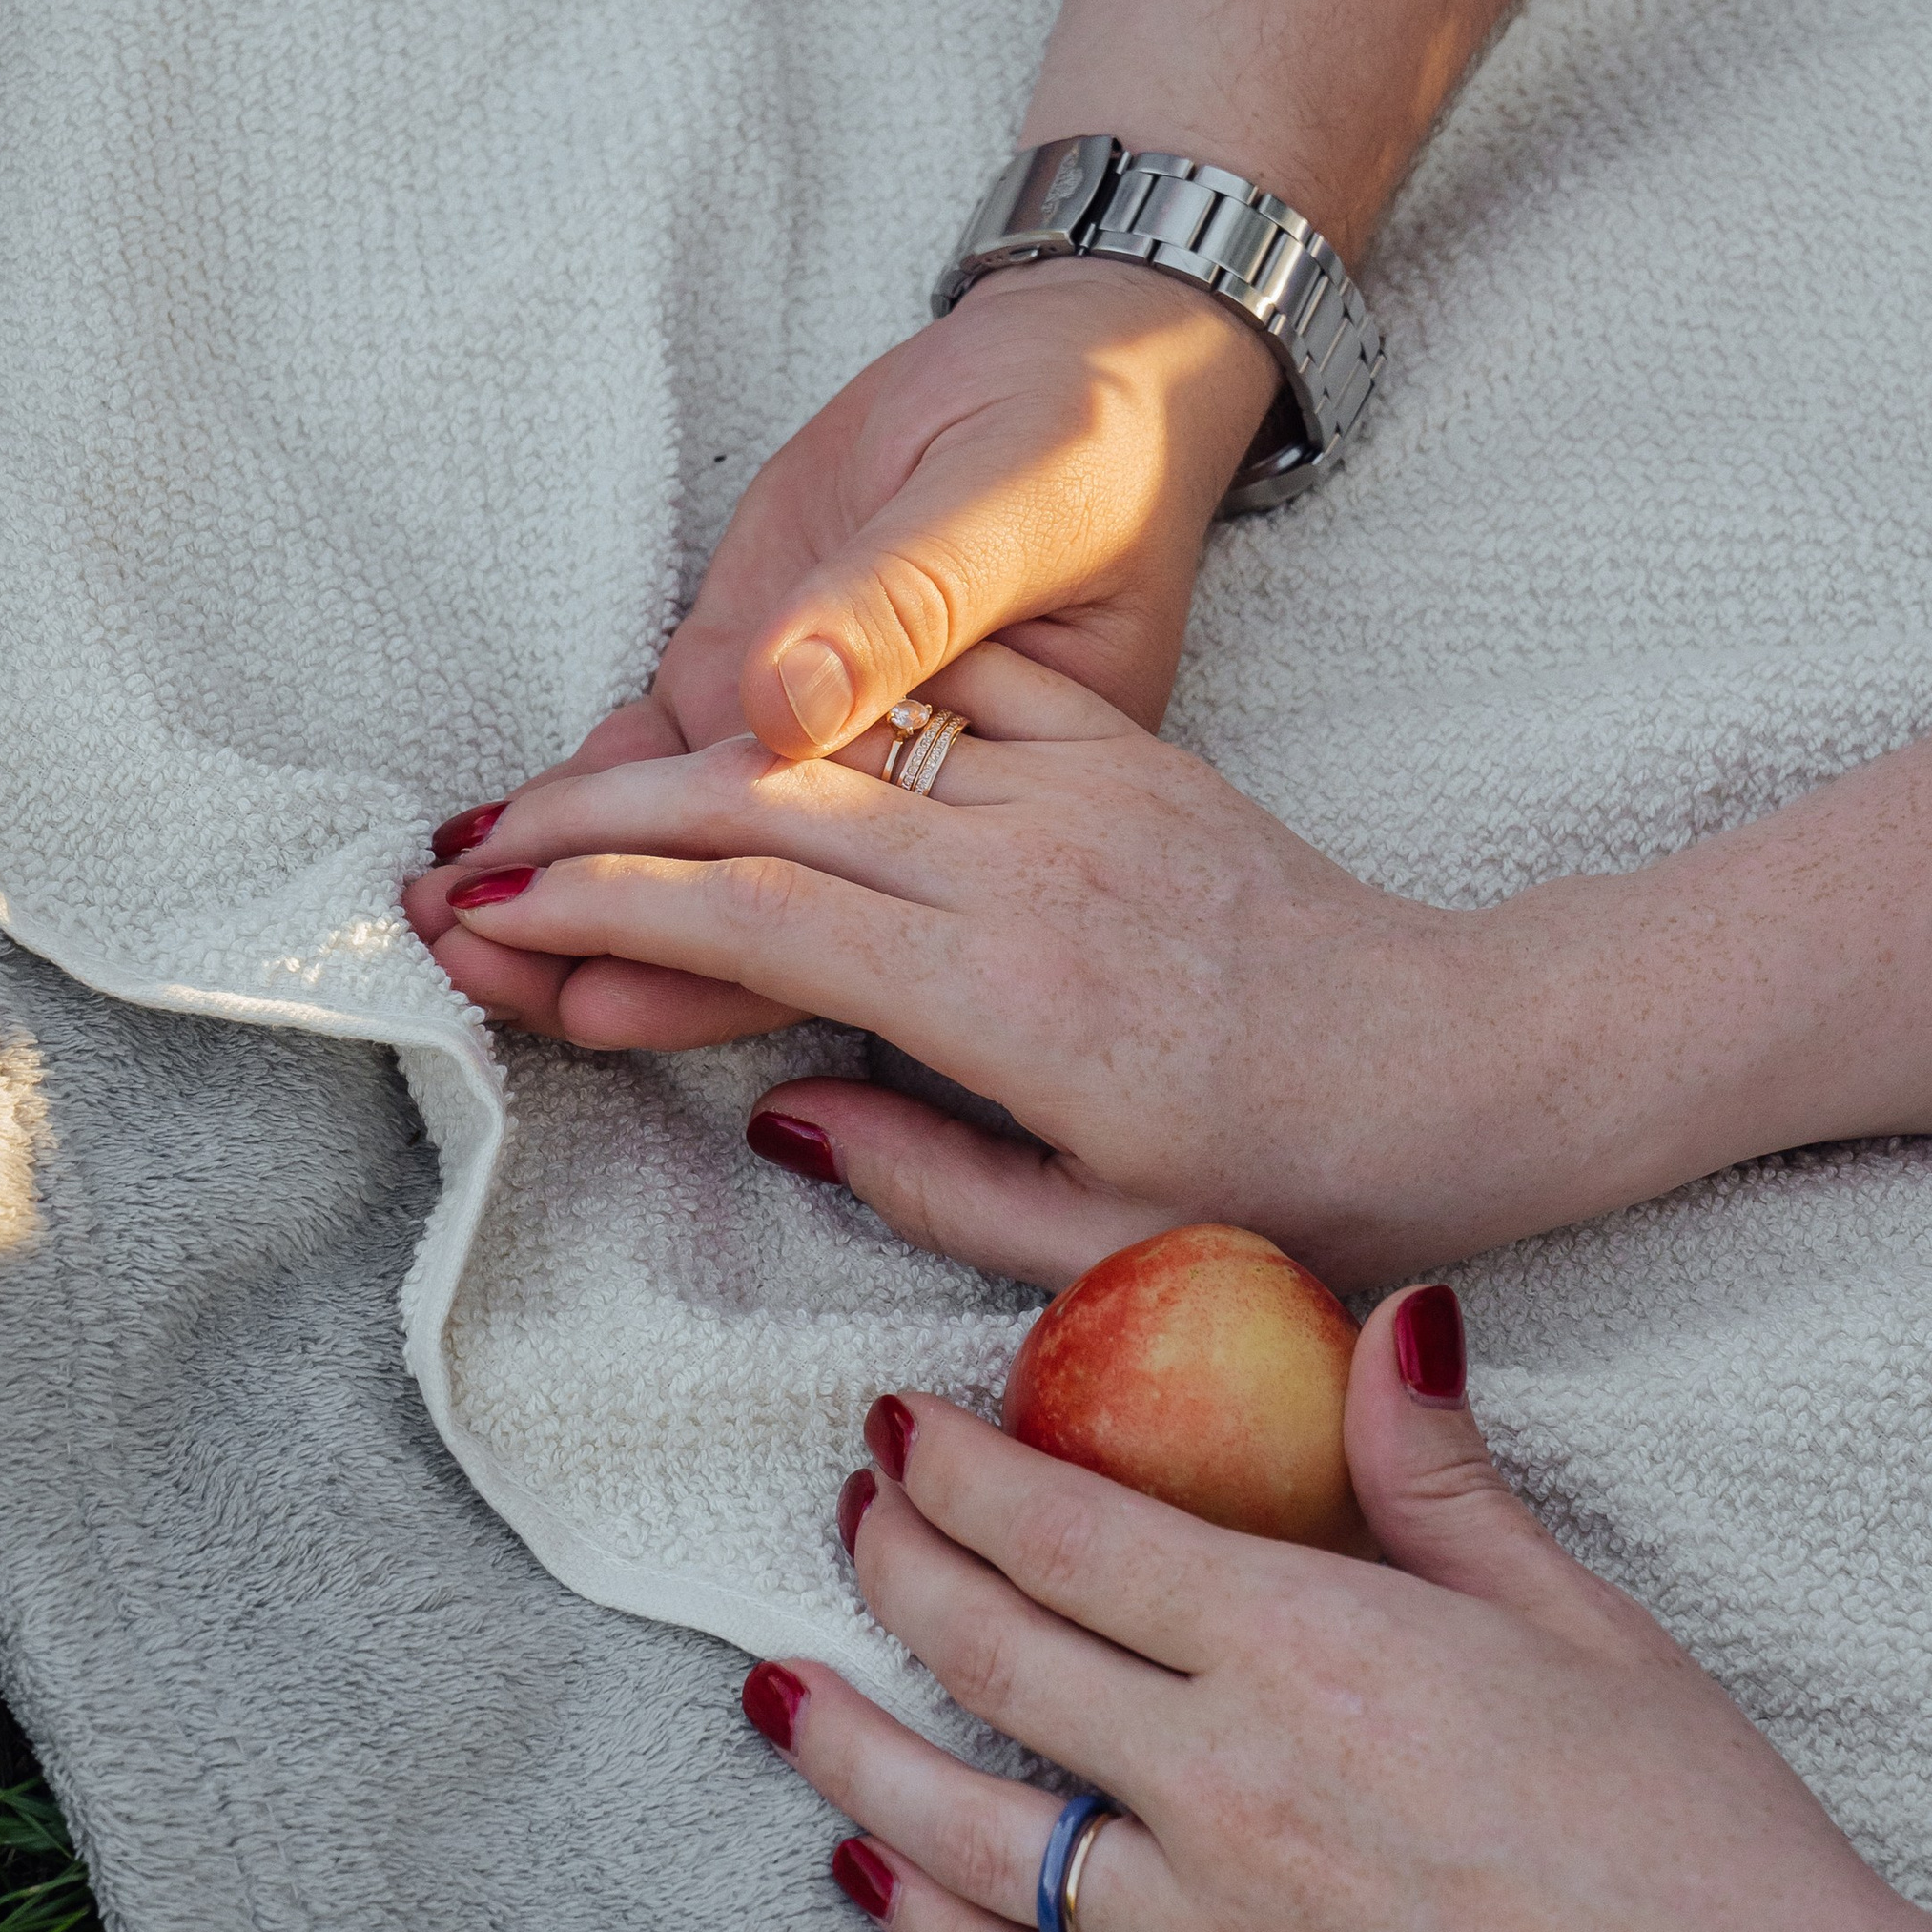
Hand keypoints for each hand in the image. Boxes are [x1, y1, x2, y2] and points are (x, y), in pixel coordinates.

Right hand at [404, 640, 1630, 1281]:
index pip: (755, 921)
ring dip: (679, 756)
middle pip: (760, 807)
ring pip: (833, 741)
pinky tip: (743, 711)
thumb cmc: (1294, 1186)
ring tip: (555, 790)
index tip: (490, 918)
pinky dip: (834, 692)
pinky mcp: (1122, 754)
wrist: (1467, 1061)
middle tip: (464, 853)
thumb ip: (922, 1176)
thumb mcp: (1105, 1239)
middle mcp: (1028, 868)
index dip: (603, 909)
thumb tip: (773, 1114)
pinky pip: (949, 691)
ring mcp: (1077, 791)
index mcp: (1011, 998)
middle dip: (591, 820)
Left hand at [405, 267, 1278, 1059]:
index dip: (714, 961)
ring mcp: (826, 748)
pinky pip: (666, 761)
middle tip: (461, 953)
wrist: (1075, 366)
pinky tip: (488, 833)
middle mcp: (909, 808)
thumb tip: (780, 709)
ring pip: (690, 851)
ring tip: (440, 917)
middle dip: (597, 942)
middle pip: (749, 908)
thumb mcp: (1015, 504)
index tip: (585, 974)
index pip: (848, 913)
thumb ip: (899, 605)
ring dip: (565, 886)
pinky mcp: (766, 680)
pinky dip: (579, 797)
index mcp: (1010, 806)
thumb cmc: (1086, 438)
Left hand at [743, 1294, 1931, 1931]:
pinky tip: (869, 1885)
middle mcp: (1227, 1787)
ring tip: (776, 1685)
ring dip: (856, 1746)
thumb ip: (1437, 1470)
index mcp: (1306, 1650)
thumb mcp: (1573, 1613)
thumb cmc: (1691, 1830)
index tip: (897, 1420)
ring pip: (972, 1831)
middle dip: (896, 1564)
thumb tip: (1388, 1314)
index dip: (960, 1468)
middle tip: (846, 1507)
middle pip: (999, 1655)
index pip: (1071, 1533)